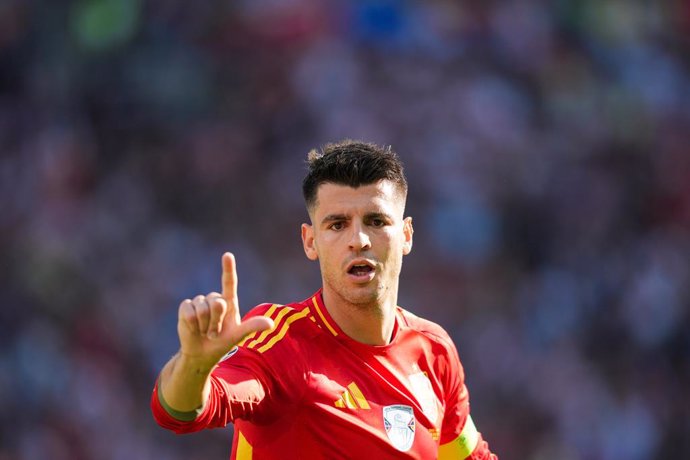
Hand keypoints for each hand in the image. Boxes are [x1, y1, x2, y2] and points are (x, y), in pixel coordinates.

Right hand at [177, 252, 273, 366]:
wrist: (202, 353)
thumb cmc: (223, 342)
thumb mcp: (238, 335)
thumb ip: (252, 327)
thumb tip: (271, 324)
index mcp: (229, 302)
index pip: (229, 282)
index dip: (228, 268)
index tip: (227, 255)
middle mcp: (214, 299)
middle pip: (216, 303)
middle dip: (216, 322)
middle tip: (215, 332)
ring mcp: (199, 301)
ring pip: (201, 309)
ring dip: (204, 326)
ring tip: (205, 331)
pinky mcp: (186, 307)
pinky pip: (188, 312)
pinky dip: (192, 324)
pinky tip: (193, 328)